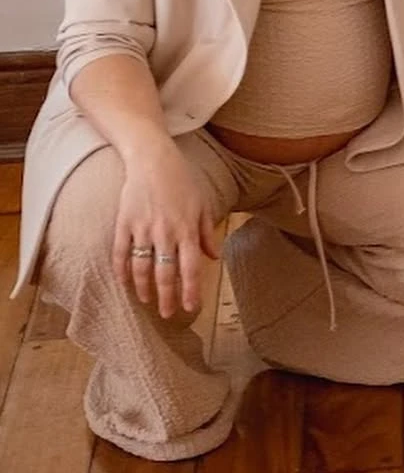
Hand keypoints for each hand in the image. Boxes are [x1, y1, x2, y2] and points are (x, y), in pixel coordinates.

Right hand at [111, 138, 219, 318]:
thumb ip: (207, 232)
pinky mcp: (124, 222)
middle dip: (167, 297)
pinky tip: (124, 282)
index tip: (191, 308)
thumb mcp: (201, 203)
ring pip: (142, 268)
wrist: (153, 158)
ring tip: (146, 300)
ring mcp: (143, 228)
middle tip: (167, 313)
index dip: (191, 291)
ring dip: (143, 288)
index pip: (190, 268)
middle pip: (165, 273)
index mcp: (187, 228)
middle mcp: (166, 231)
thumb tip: (214, 257)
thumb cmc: (181, 180)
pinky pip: (120, 252)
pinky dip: (121, 271)